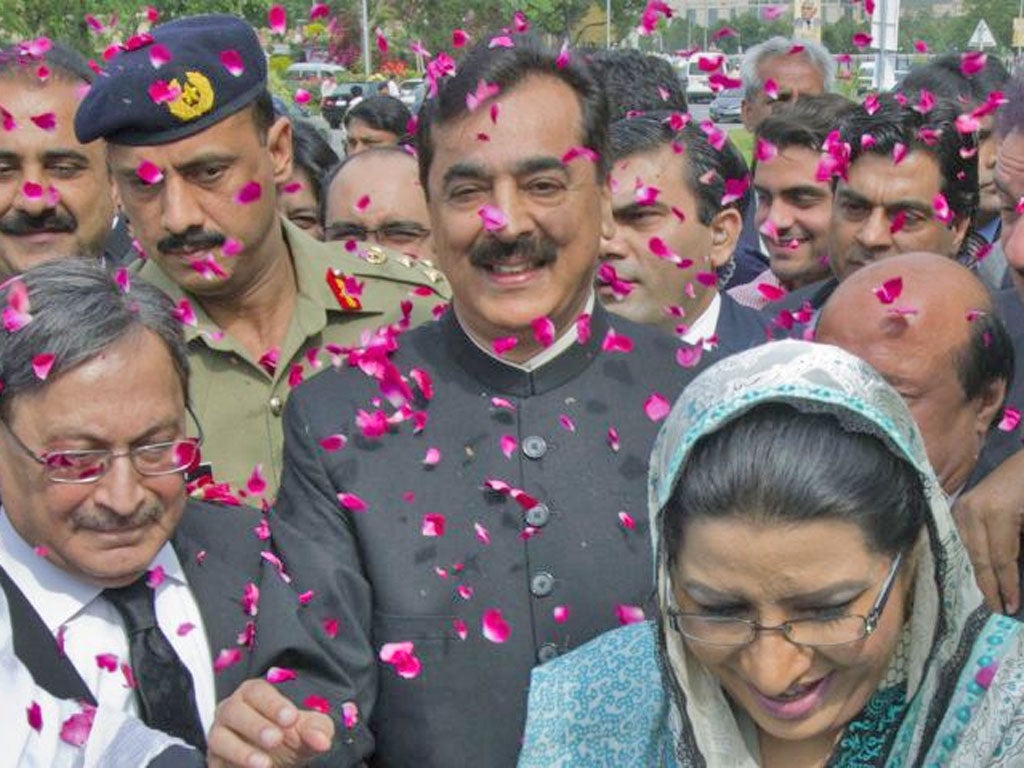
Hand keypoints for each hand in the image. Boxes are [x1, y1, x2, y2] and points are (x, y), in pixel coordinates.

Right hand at [207, 679, 333, 767]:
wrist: (278, 760)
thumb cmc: (291, 736)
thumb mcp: (309, 730)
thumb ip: (316, 730)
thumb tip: (322, 741)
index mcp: (253, 694)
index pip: (258, 691)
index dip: (273, 704)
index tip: (291, 718)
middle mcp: (231, 710)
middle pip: (234, 710)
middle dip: (255, 725)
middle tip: (276, 739)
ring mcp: (219, 735)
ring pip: (219, 738)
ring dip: (241, 751)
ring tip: (264, 763)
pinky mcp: (214, 760)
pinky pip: (216, 762)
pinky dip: (232, 766)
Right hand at [953, 452, 1023, 614]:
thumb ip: (1021, 549)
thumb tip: (1014, 572)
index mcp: (996, 513)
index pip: (1001, 559)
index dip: (1007, 585)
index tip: (1012, 607)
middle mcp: (972, 510)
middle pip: (979, 557)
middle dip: (990, 585)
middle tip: (997, 609)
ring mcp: (963, 506)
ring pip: (968, 549)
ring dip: (979, 573)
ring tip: (989, 595)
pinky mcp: (960, 505)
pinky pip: (964, 538)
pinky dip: (973, 556)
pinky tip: (981, 570)